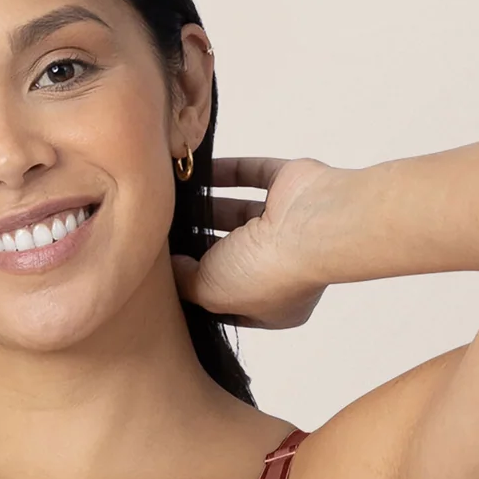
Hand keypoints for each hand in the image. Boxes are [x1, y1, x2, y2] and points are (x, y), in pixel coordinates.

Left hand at [172, 154, 334, 328]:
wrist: (312, 225)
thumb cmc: (265, 271)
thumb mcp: (211, 292)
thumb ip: (186, 283)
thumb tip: (171, 267)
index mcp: (273, 306)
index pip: (230, 299)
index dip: (201, 291)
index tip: (171, 279)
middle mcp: (283, 266)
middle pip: (233, 255)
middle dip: (201, 246)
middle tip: (166, 234)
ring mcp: (288, 223)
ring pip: (242, 214)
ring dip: (211, 207)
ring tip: (173, 202)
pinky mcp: (290, 186)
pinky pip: (253, 175)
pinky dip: (227, 173)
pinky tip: (196, 172)